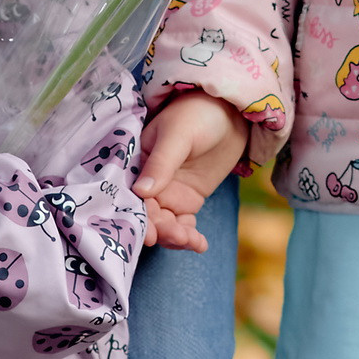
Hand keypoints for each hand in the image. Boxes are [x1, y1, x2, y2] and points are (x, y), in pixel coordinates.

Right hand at [136, 92, 246, 250]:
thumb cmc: (197, 114)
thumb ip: (162, 163)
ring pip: (164, 224)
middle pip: (146, 214)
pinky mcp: (186, 201)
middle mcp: (146, 182)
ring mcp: (167, 194)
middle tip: (176, 237)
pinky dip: (189, 237)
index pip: (129, 194)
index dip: (136, 216)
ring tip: (191, 240)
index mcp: (135, 163)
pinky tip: (200, 244)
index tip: (147, 234)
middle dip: (159, 230)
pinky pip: (182, 225)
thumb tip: (141, 191)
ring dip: (174, 237)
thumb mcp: (178, 135)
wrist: (229, 114)